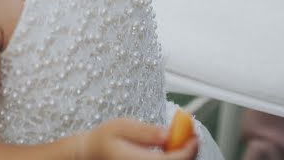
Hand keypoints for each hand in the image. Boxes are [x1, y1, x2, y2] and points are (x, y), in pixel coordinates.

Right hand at [78, 119, 197, 159]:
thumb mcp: (122, 126)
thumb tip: (168, 133)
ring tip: (184, 141)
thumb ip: (145, 132)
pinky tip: (172, 149)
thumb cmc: (103, 140)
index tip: (195, 136)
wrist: (89, 155)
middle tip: (193, 137)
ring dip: (182, 158)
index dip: (188, 151)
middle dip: (189, 154)